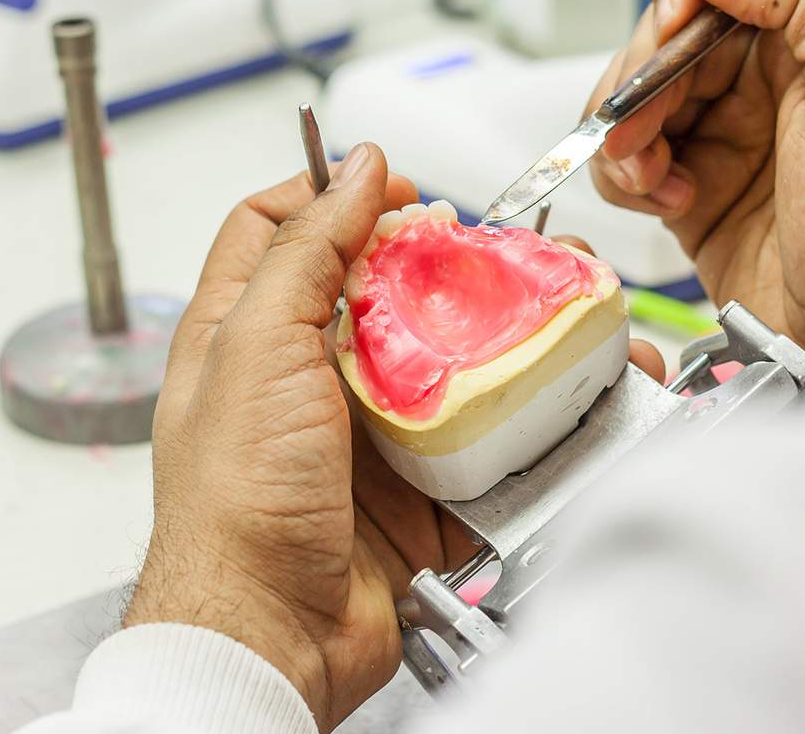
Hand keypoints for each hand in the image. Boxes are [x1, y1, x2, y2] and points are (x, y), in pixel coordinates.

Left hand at [123, 146, 664, 729]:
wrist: (271, 635)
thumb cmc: (236, 501)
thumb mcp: (256, 347)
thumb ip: (307, 249)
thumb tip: (355, 168)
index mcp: (243, 336)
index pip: (278, 230)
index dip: (336, 195)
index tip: (399, 188)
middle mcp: (302, 381)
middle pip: (383, 294)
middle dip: (447, 270)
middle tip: (496, 256)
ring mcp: (363, 440)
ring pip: (445, 370)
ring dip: (504, 347)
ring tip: (557, 322)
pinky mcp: (416, 497)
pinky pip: (484, 451)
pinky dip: (530, 430)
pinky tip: (567, 404)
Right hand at [588, 0, 804, 357]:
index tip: (674, 24)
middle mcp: (765, 78)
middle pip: (666, 33)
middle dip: (642, 75)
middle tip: (645, 123)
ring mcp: (723, 134)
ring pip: (633, 96)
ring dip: (625, 132)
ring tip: (654, 174)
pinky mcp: (690, 188)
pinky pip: (624, 160)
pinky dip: (625, 177)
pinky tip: (668, 201)